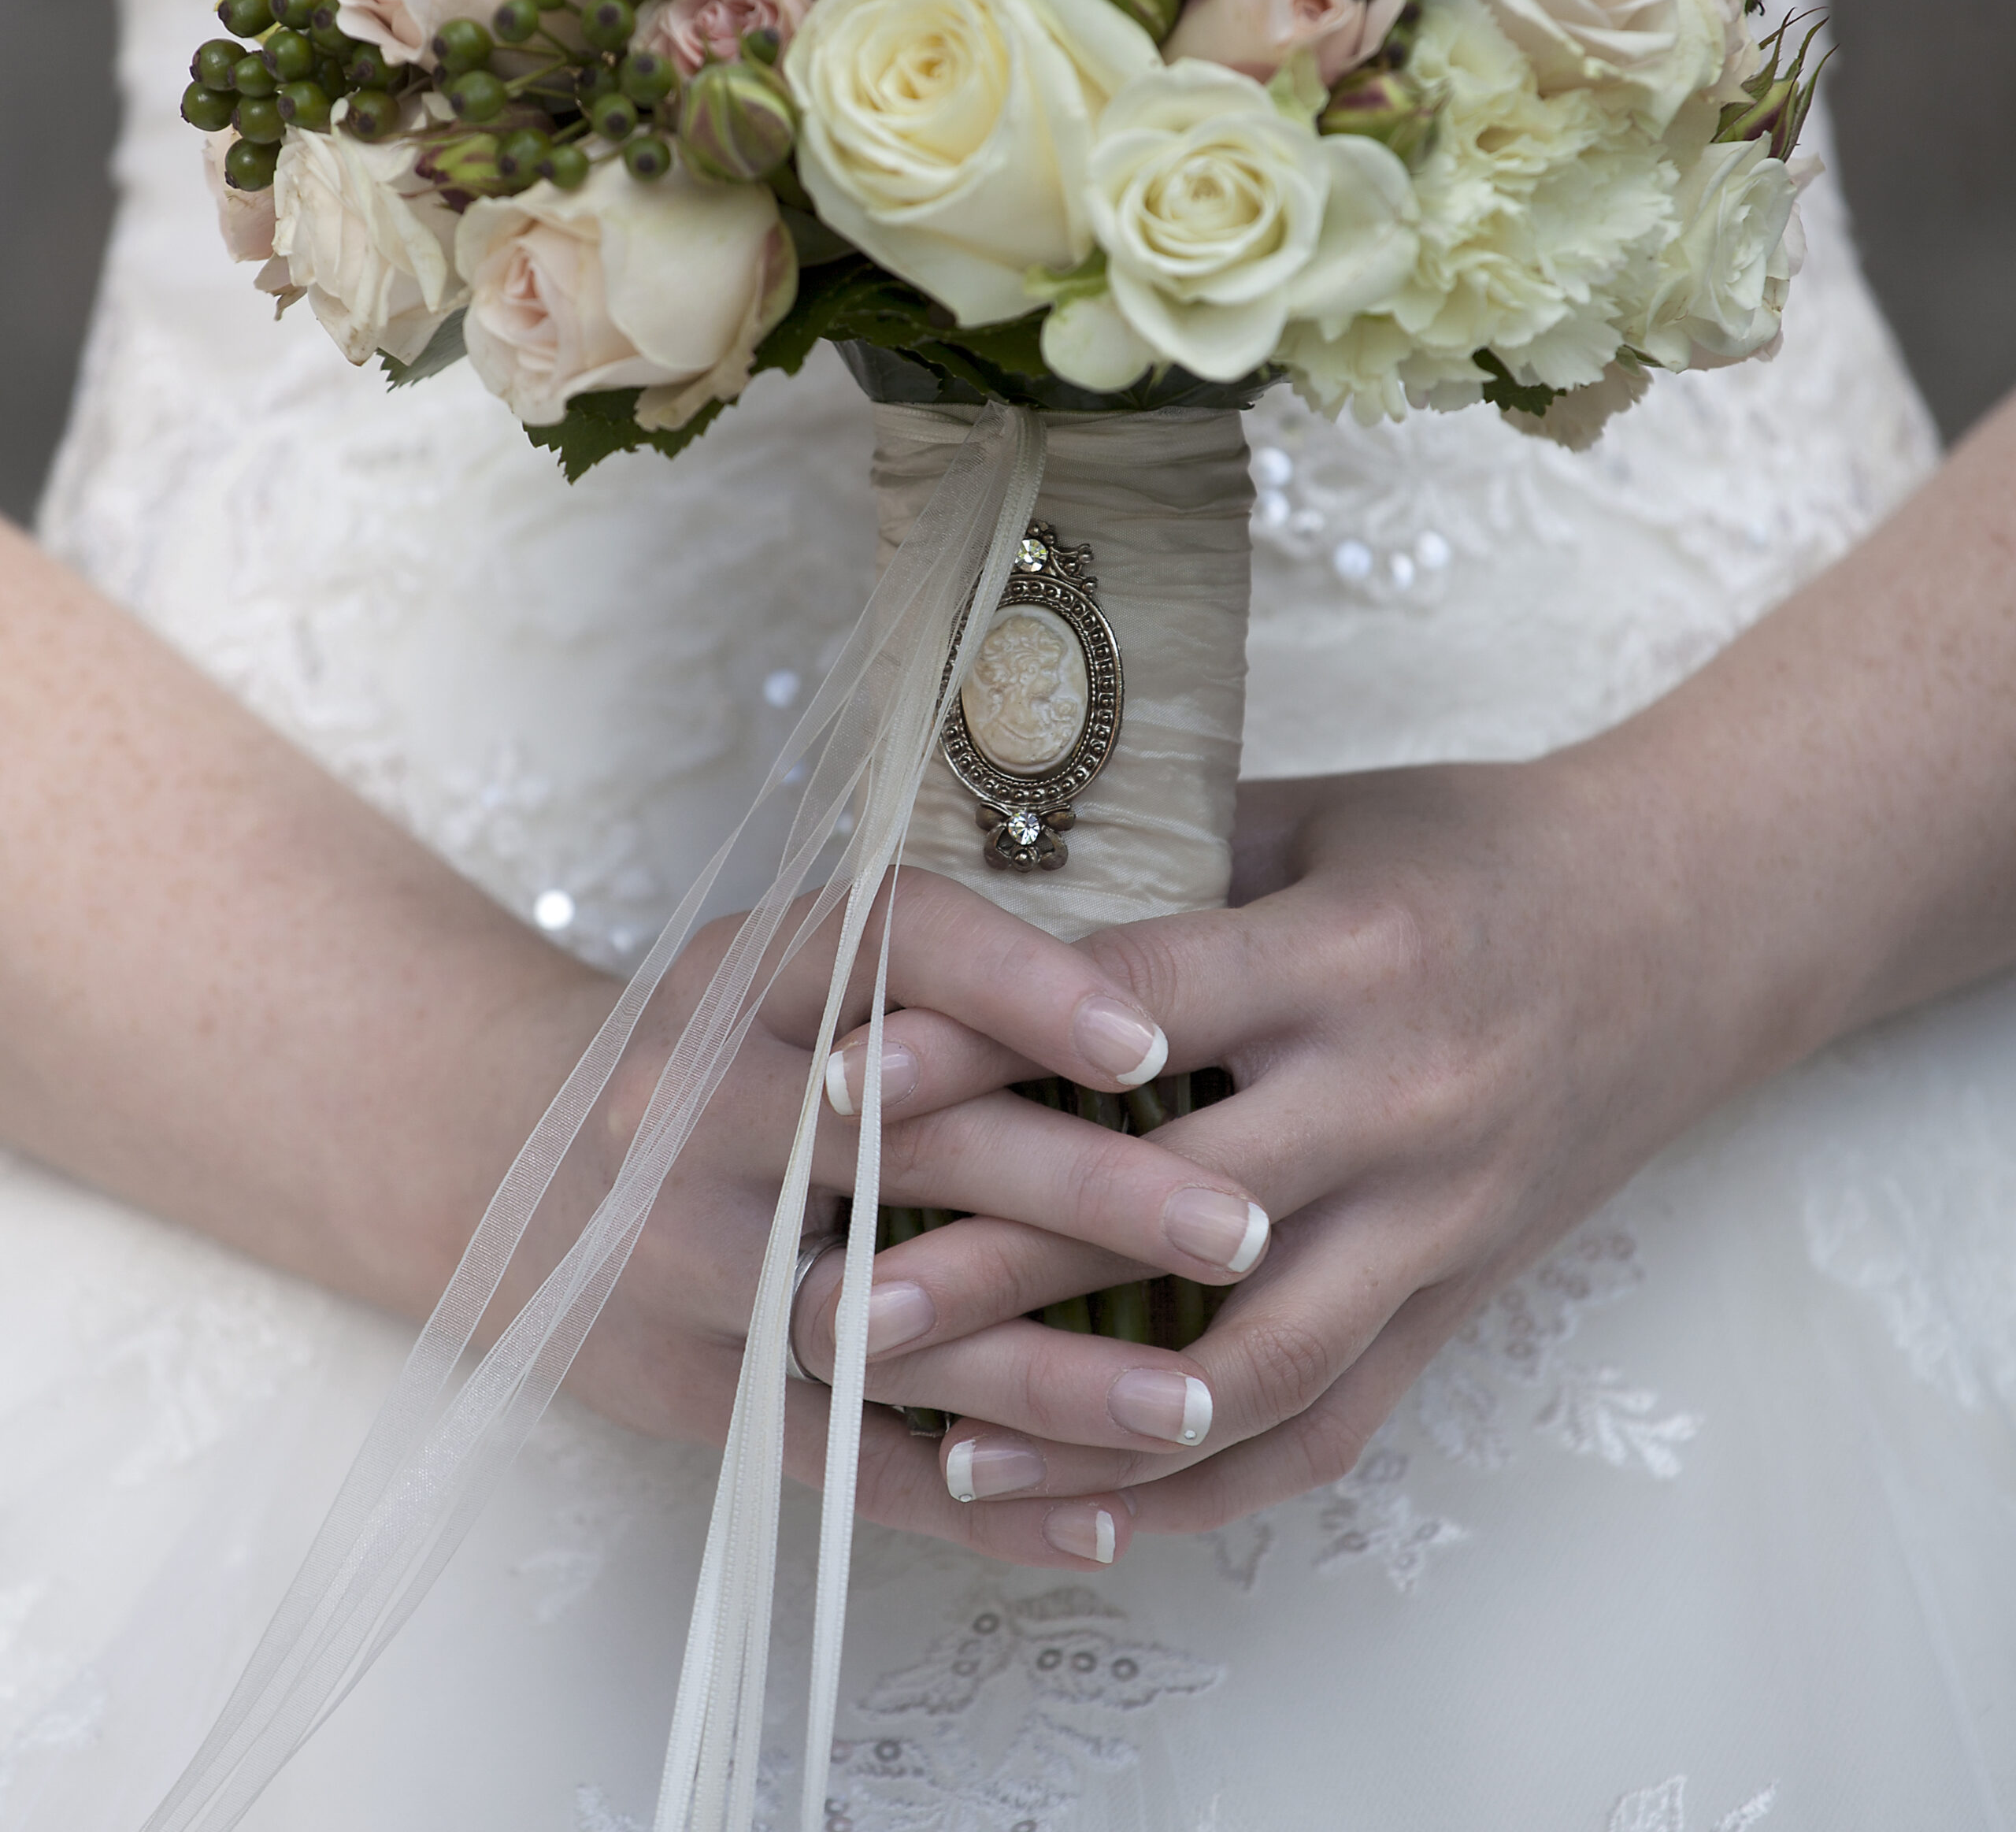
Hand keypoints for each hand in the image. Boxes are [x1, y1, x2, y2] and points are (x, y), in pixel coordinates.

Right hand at [512, 870, 1273, 1566]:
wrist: (503, 1148)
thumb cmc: (719, 1047)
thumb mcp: (790, 968)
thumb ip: (936, 981)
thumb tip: (1173, 1008)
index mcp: (751, 970)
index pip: (894, 944)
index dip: (1026, 988)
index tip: (1157, 1044)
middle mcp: (700, 1098)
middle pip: (906, 1143)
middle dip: (1089, 1193)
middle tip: (1245, 1229)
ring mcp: (680, 1250)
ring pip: (880, 1325)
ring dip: (1049, 1378)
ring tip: (1195, 1405)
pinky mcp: (684, 1382)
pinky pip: (836, 1456)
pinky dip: (970, 1502)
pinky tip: (1095, 1524)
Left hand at [810, 753, 1759, 1532]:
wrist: (1691, 925)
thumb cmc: (1479, 852)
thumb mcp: (1324, 816)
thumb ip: (1165, 861)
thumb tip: (985, 903)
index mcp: (1348, 954)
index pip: (1133, 1011)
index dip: (977, 1046)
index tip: (838, 1085)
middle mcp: (1402, 1098)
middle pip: (1173, 1209)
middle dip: (994, 1268)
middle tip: (830, 1309)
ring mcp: (1441, 1219)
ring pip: (1259, 1357)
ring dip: (1094, 1420)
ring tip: (939, 1442)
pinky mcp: (1461, 1299)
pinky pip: (1337, 1423)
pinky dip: (1212, 1481)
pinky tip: (1096, 1502)